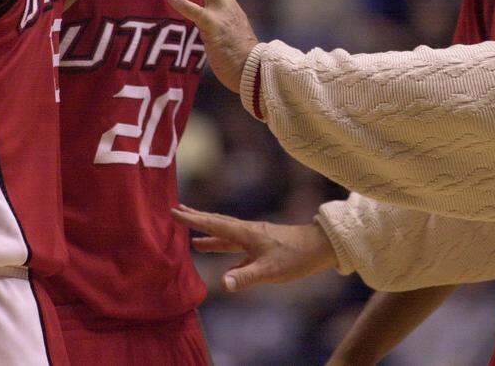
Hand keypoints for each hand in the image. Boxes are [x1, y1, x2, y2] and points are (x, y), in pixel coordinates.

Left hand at [167, 0, 256, 91]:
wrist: (256, 74)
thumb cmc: (245, 60)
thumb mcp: (234, 34)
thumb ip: (224, 24)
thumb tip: (216, 25)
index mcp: (231, 6)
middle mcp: (227, 5)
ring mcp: (221, 15)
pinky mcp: (214, 29)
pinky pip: (196, 13)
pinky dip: (182, 2)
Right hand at [171, 204, 337, 291]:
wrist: (321, 248)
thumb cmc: (296, 257)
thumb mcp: (270, 270)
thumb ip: (245, 276)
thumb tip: (221, 283)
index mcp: (246, 233)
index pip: (214, 224)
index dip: (193, 219)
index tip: (174, 211)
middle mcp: (248, 233)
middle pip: (217, 224)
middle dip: (198, 219)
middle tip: (178, 211)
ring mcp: (255, 240)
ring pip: (226, 236)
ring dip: (209, 235)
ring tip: (193, 238)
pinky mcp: (263, 249)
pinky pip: (237, 249)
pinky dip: (226, 250)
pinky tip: (223, 263)